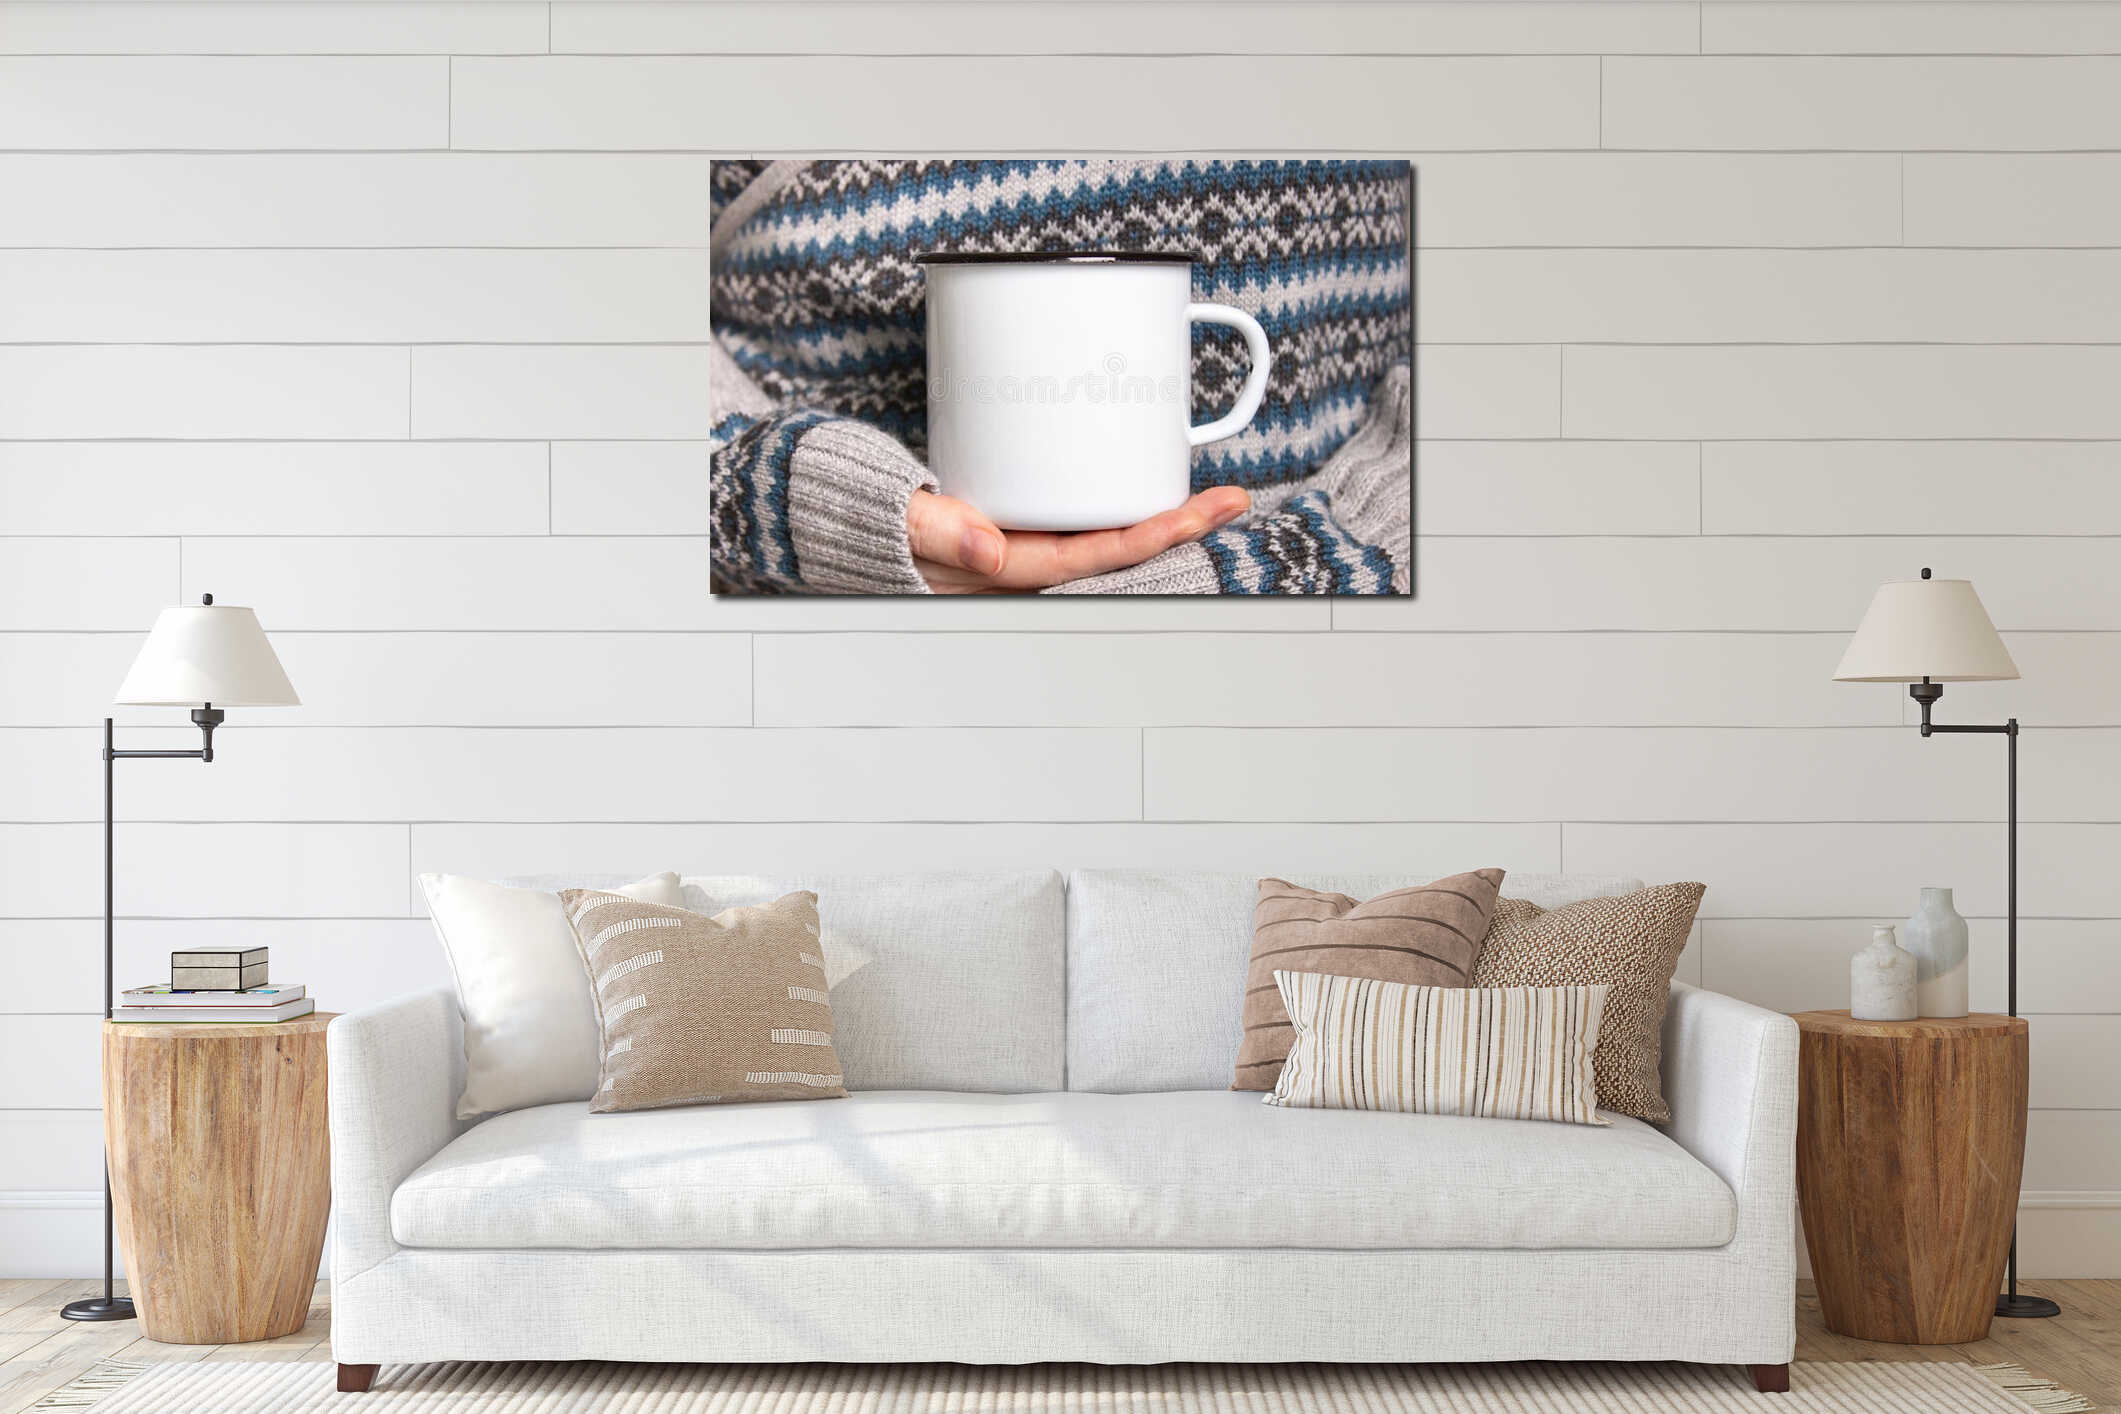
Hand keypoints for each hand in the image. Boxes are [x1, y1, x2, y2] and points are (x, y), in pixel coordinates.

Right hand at [907, 487, 1248, 592]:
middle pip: (1120, 545)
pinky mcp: (1022, 514)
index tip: (1193, 515)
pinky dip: (1119, 491)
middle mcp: (1029, 558)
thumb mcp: (904, 526)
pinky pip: (1083, 509)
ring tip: (1213, 492)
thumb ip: (940, 534)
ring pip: (1108, 528)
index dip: (1150, 536)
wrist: (851, 515)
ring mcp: (1028, 539)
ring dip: (1161, 510)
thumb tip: (990, 549)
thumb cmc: (879, 525)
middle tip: (1232, 499)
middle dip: (1179, 524)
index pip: (1095, 554)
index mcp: (1009, 566)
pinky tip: (1147, 475)